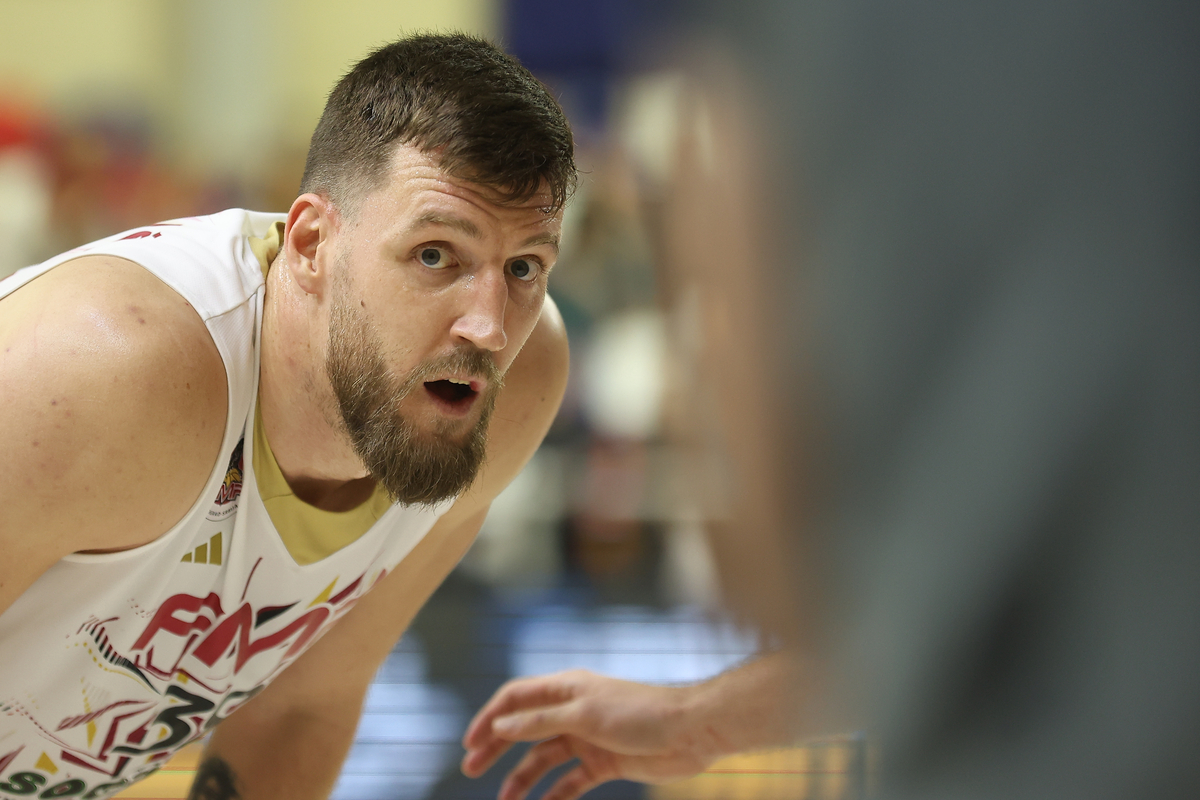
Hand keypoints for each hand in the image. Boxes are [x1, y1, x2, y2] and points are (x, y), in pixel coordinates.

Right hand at [460, 669, 727, 799]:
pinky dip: (556, 794)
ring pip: (545, 758)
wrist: (691, 732)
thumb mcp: (585, 715)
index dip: (490, 718)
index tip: (469, 744)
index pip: (517, 698)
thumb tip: (501, 725)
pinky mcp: (604, 762)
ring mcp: (588, 737)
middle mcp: (573, 710)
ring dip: (524, 778)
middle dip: (497, 748)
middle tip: (472, 771)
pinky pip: (571, 780)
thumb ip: (541, 721)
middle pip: (524, 729)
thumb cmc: (640, 713)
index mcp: (567, 689)